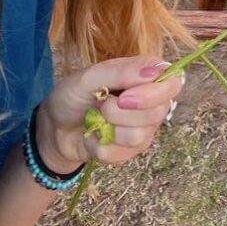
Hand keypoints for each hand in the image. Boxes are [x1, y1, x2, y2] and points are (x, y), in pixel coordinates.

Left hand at [35, 58, 183, 172]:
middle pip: (157, 113)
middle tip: (101, 105)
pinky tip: (93, 136)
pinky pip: (122, 154)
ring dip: (109, 129)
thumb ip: (121, 71)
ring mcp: (143, 128)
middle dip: (121, 113)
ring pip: (139, 136)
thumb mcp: (89, 76)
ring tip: (96, 119)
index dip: (154, 93)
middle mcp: (151, 102)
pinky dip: (99, 145)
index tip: (125, 97)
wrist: (54, 127)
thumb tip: (155, 71)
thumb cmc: (73, 94)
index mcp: (146, 76)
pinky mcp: (130, 151)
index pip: (172, 83)